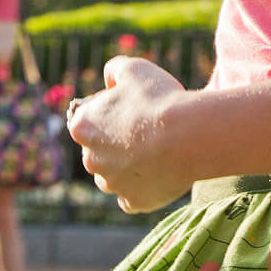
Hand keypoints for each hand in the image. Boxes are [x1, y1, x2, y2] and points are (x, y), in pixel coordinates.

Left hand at [67, 56, 192, 213]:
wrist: (188, 135)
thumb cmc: (158, 99)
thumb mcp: (134, 68)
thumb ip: (114, 70)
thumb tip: (109, 78)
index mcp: (83, 127)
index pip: (85, 119)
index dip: (107, 112)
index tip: (129, 108)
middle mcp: (90, 159)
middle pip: (99, 149)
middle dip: (116, 141)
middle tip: (146, 128)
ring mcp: (112, 184)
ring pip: (114, 175)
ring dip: (128, 165)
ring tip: (157, 149)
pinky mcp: (133, 202)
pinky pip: (133, 196)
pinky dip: (143, 187)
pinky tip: (159, 171)